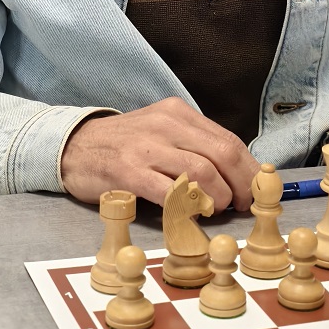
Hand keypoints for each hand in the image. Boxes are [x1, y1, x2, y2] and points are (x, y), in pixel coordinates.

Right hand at [60, 97, 258, 211]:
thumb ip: (194, 146)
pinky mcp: (129, 172)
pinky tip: (189, 216)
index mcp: (178, 113)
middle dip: (240, 186)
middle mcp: (166, 124)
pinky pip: (170, 193)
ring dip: (217, 199)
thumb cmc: (125, 144)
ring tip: (213, 210)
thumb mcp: (162, 131)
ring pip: (202, 173)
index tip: (254, 191)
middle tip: (240, 206)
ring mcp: (147, 147)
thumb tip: (234, 174)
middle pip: (222, 155)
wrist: (75, 146)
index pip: (228, 140)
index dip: (248, 170)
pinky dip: (187, 209)